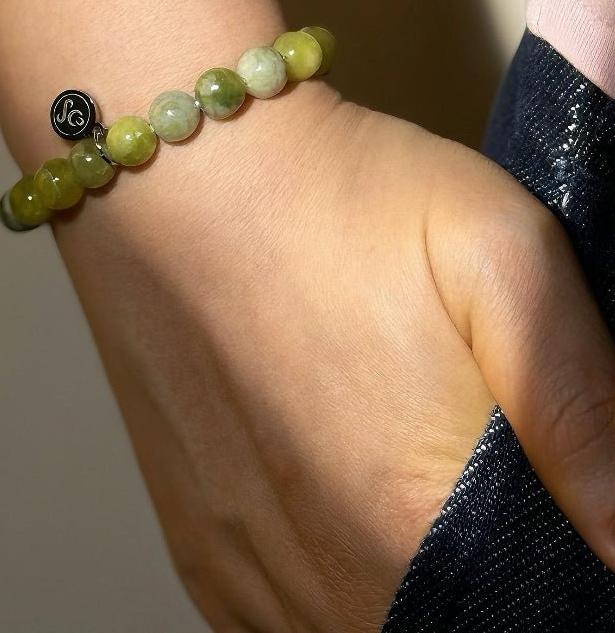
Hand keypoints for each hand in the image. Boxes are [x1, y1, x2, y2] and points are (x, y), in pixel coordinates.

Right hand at [52, 79, 614, 630]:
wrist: (186, 172)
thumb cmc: (341, 198)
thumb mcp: (503, 252)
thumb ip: (583, 404)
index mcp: (417, 522)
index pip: (532, 609)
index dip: (553, 569)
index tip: (540, 501)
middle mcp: (330, 579)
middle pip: (448, 621)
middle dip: (487, 576)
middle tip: (460, 463)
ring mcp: (254, 574)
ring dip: (405, 585)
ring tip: (400, 474)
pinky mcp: (200, 552)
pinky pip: (287, 626)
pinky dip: (335, 592)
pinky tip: (340, 508)